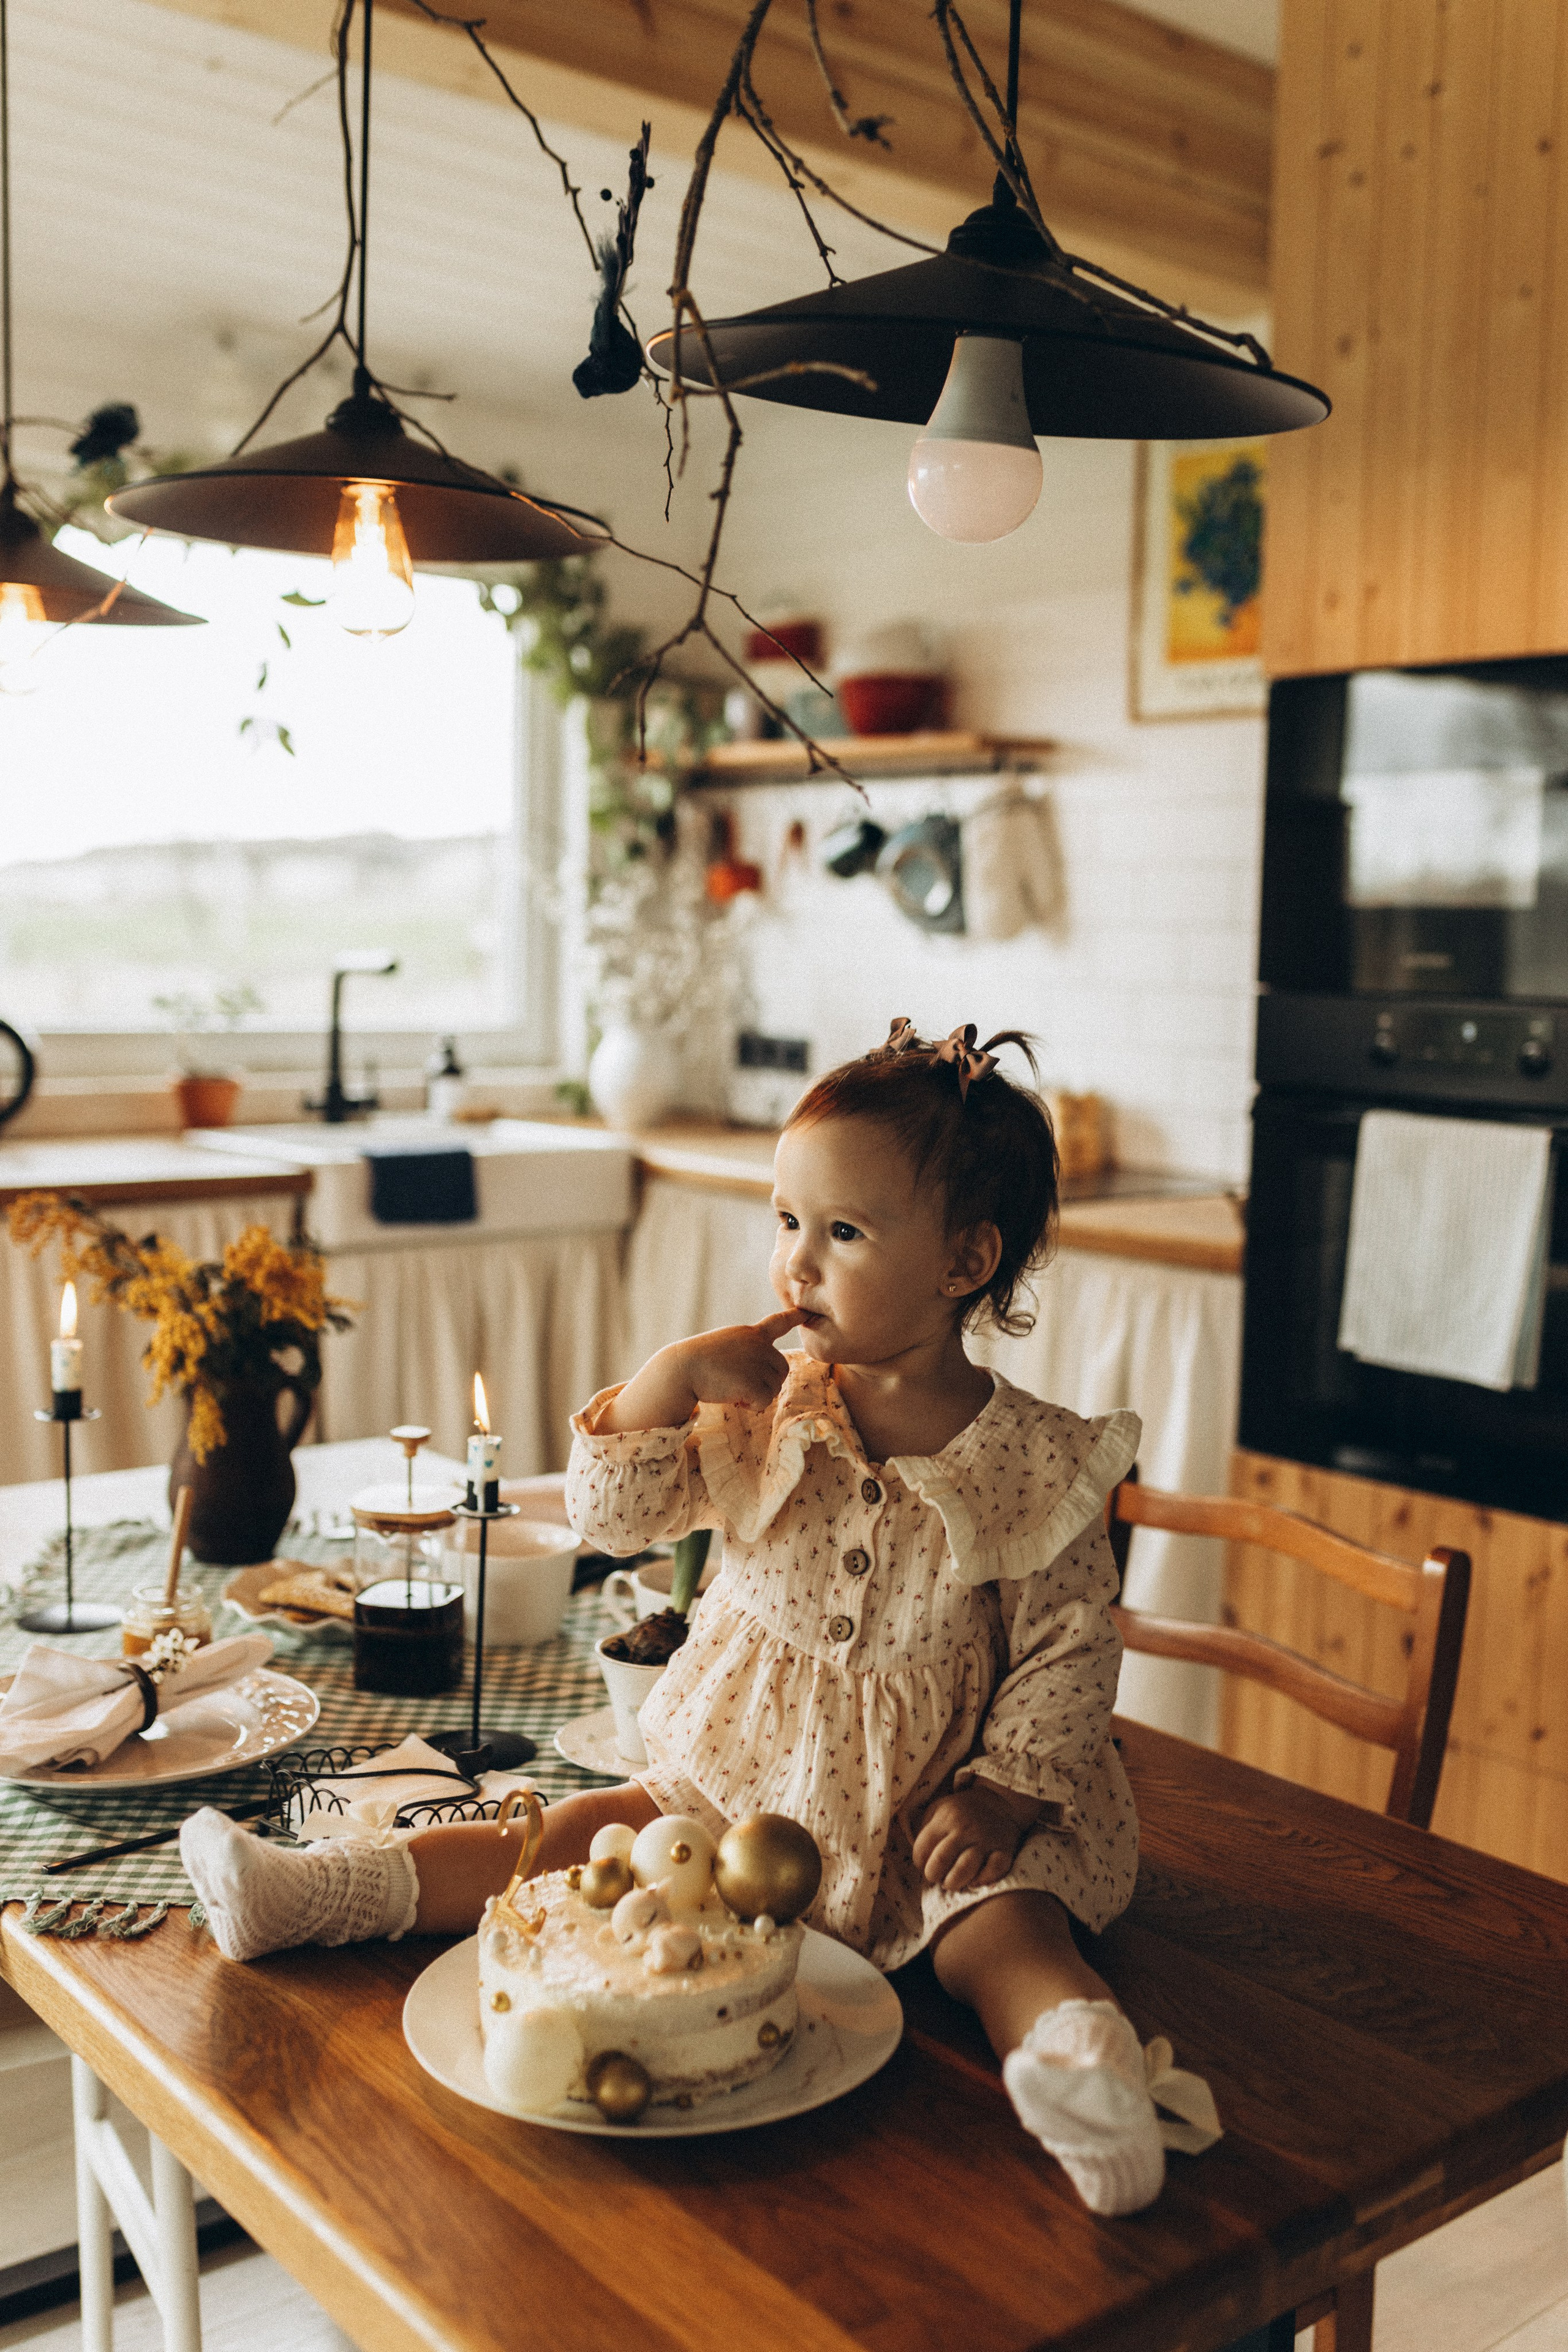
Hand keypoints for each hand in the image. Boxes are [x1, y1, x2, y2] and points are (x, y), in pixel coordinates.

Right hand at [678, 1309, 800, 1410]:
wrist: (681, 1369)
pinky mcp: (753, 1383)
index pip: (778, 1322)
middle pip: (781, 1369)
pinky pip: (765, 1401)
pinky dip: (752, 1405)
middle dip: (766, 1381)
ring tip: (733, 1389)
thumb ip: (748, 1351)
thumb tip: (762, 1377)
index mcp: (751, 1333)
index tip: (807, 1311)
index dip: (795, 1317)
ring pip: (775, 1387)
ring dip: (757, 1394)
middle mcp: (759, 1345)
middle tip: (741, 1384)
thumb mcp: (726, 1344)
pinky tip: (734, 1398)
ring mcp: (757, 1363)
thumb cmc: (698, 1360)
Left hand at [912, 1783, 1039, 1893]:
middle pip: (940, 1861)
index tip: (925, 1864)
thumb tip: (920, 1859)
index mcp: (946, 1819)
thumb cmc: (960, 1812)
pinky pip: (995, 1871)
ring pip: (965, 1869)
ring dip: (954, 1882)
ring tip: (952, 1882)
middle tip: (937, 1877)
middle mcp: (965, 1829)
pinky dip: (984, 1880)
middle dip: (933, 1875)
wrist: (998, 1801)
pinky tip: (976, 1881)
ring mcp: (986, 1840)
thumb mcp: (937, 1810)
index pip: (922, 1849)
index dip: (919, 1862)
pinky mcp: (1005, 1850)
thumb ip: (924, 1830)